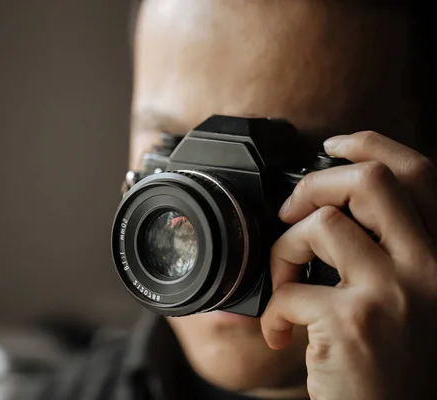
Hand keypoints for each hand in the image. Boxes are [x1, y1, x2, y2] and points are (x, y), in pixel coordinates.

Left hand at [260, 131, 436, 399]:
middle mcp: (430, 268)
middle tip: (290, 212)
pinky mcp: (353, 323)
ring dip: (282, 250)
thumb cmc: (397, 365)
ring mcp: (393, 293)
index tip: (333, 145)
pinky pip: (289, 289)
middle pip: (370, 182)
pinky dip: (272, 311)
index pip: (419, 173)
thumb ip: (387, 253)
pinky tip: (281, 335)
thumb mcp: (412, 300)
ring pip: (319, 225)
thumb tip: (331, 211)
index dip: (371, 145)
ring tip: (282, 283)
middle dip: (314, 184)